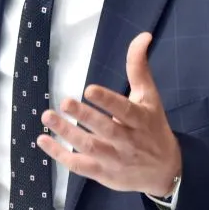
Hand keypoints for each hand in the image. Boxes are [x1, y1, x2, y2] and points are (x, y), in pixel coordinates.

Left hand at [38, 32, 181, 196]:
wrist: (165, 171)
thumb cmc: (153, 127)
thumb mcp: (150, 97)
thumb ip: (139, 67)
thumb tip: (142, 36)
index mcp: (140, 119)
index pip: (124, 110)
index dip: (107, 101)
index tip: (89, 89)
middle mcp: (128, 141)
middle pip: (105, 130)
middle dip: (84, 117)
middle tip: (64, 102)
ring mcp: (115, 160)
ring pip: (89, 148)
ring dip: (67, 133)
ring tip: (47, 117)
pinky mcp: (103, 174)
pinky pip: (79, 166)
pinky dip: (60, 155)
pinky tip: (43, 141)